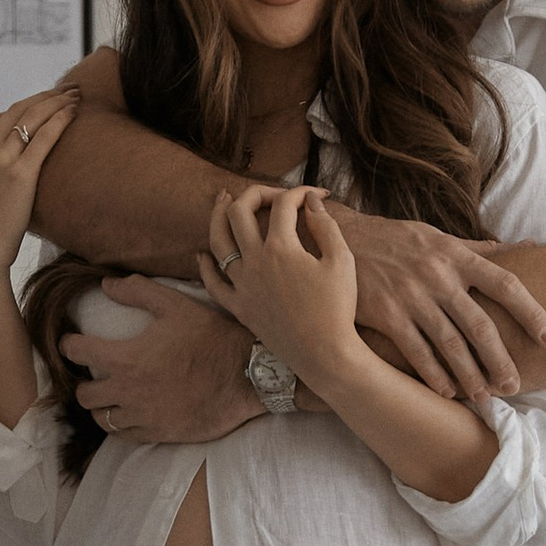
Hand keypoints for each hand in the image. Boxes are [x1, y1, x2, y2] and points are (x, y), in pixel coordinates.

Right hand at [0, 87, 79, 278]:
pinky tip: (74, 111)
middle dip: (44, 97)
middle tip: (65, 88)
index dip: (25, 107)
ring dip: (56, 101)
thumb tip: (12, 161)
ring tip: (75, 94)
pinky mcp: (19, 173)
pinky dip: (61, 119)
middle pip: (17, 111)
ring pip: (32, 118)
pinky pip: (44, 137)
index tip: (44, 101)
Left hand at [61, 276, 260, 443]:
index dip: (69, 344)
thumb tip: (106, 285)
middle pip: (84, 395)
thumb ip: (138, 292)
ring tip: (110, 394)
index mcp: (126, 360)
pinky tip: (131, 411)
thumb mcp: (176, 305)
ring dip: (101, 406)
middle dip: (83, 381)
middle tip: (94, 373)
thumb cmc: (211, 339)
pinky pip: (125, 435)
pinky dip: (121, 424)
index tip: (72, 341)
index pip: (77, 353)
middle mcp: (128, 392)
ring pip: (102, 419)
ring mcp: (142, 417)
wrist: (246, 377)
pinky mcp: (158, 434)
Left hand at [198, 186, 360, 382]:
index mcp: (281, 248)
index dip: (301, 192)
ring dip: (217, 216)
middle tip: (271, 193)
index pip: (283, 204)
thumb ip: (326, 226)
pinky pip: (213, 284)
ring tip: (222, 199)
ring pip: (217, 241)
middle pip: (239, 212)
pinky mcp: (239, 307)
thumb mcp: (342, 261)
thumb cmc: (337, 309)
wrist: (324, 354)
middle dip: (255, 193)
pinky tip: (203, 255)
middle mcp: (255, 262)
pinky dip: (205, 266)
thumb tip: (311, 202)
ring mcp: (242, 285)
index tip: (315, 195)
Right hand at [327, 204, 545, 399]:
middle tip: (516, 385)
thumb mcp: (438, 237)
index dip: (531, 312)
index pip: (505, 282)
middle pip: (480, 324)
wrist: (338, 239)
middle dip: (501, 359)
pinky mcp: (386, 314)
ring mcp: (412, 296)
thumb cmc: (396, 240)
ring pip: (450, 344)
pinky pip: (416, 351)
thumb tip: (529, 247)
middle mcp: (438, 276)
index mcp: (456, 256)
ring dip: (470, 375)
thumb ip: (482, 249)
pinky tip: (447, 391)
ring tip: (485, 396)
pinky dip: (433, 374)